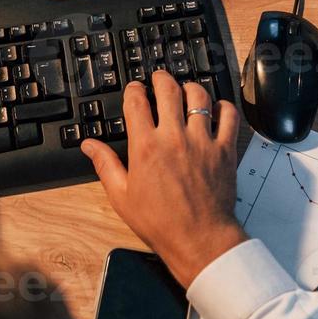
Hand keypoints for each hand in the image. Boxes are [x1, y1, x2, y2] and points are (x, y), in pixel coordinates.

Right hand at [81, 71, 247, 287]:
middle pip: (168, 90)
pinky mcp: (224, 149)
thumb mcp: (122, 196)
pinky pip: (229, 115)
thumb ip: (105, 165)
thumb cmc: (160, 222)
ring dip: (190, 88)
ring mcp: (202, 141)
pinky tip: (216, 108)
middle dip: (161, 78)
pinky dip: (223, 106)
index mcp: (145, 147)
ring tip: (186, 90)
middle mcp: (173, 137)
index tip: (135, 89)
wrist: (199, 240)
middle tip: (159, 78)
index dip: (134, 89)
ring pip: (199, 96)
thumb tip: (89, 145)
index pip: (136, 102)